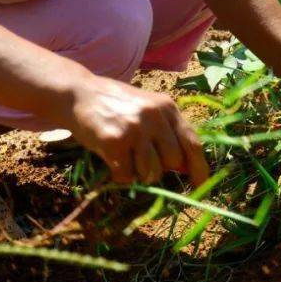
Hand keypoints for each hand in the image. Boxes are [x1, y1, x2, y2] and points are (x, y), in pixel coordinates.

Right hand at [64, 75, 208, 186]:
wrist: (79, 93)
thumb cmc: (117, 105)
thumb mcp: (148, 109)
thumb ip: (168, 132)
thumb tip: (187, 168)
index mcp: (167, 108)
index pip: (192, 143)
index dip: (199, 169)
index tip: (201, 187)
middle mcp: (154, 116)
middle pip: (173, 162)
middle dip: (160, 168)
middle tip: (141, 158)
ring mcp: (135, 129)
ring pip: (151, 172)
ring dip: (138, 172)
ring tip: (125, 154)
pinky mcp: (114, 142)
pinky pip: (126, 176)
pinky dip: (120, 174)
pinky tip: (112, 157)